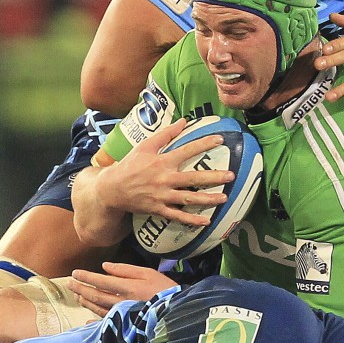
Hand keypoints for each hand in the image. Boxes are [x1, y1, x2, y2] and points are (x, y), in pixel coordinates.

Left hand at [69, 263, 178, 316]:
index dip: (86, 277)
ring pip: (98, 309)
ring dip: (86, 302)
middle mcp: (122, 302)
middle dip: (81, 289)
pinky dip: (95, 322)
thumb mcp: (148, 273)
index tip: (74, 274)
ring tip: (77, 296)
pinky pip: (106, 324)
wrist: (178, 312)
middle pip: (96, 295)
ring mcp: (123, 315)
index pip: (101, 281)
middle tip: (69, 284)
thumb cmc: (165, 289)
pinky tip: (87, 322)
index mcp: (127, 287)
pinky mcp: (126, 325)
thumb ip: (126, 269)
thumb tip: (105, 266)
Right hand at [101, 119, 234, 226]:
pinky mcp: (158, 209)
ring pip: (188, 199)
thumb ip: (165, 134)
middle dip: (213, 177)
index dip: (204, 144)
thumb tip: (183, 121)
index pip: (187, 150)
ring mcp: (162, 196)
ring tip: (224, 198)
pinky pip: (178, 216)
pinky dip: (192, 220)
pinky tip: (207, 221)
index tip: (221, 140)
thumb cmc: (130, 165)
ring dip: (207, 199)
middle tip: (231, 175)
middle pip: (193, 178)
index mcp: (162, 161)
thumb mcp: (145, 146)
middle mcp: (164, 179)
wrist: (112, 189)